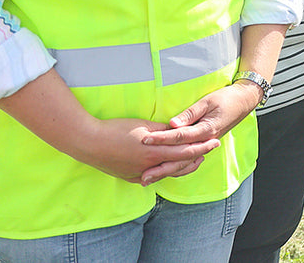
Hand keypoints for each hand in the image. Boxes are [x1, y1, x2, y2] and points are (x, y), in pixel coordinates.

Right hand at [78, 117, 220, 186]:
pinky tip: (171, 169)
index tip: (214, 141)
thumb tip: (177, 131)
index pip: (186, 151)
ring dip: (184, 166)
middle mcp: (150, 167)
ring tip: (196, 160)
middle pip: (180, 164)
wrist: (89, 143)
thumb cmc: (116, 130)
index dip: (201, 146)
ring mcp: (140, 174)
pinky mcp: (131, 177)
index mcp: (155, 153)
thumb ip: (163, 131)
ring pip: (168, 173)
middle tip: (211, 149)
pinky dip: (166, 172)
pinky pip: (154, 177)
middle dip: (198, 156)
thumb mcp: (144, 126)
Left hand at [140, 82, 261, 183]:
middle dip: (161, 167)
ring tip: (148, 179)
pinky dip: (176, 169)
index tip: (145, 140)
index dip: (161, 138)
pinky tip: (164, 173)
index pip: (179, 137)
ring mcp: (205, 145)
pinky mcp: (204, 145)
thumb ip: (190, 114)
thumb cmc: (226, 99)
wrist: (243, 102)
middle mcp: (205, 142)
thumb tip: (173, 124)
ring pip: (184, 164)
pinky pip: (189, 161)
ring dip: (166, 172)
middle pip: (180, 158)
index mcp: (206, 130)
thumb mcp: (208, 102)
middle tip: (143, 175)